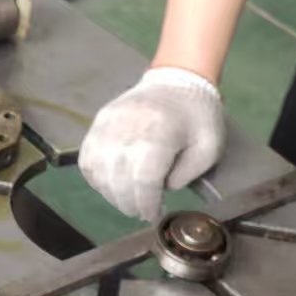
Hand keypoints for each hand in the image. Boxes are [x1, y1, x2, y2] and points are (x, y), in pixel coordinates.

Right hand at [78, 66, 225, 221]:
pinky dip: (98, 179)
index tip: (154, 214)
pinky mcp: (96, 125)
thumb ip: (186, 175)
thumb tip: (162, 188)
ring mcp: (107, 125)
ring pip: (99, 175)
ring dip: (113, 194)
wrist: (176, 81)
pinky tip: (114, 182)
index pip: (143, 180)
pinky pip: (87, 162)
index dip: (147, 205)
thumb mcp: (208, 148)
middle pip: (119, 182)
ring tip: (130, 196)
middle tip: (143, 209)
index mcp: (159, 132)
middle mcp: (127, 128)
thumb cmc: (196, 116)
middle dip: (131, 204)